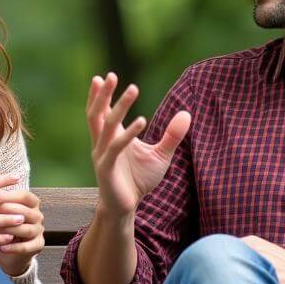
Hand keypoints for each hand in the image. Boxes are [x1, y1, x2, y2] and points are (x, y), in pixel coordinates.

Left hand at [0, 165, 44, 277]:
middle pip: (26, 212)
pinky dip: (14, 247)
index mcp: (31, 202)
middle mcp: (38, 215)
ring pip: (27, 229)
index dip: (10, 195)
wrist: (2, 246)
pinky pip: (27, 246)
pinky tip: (1, 247)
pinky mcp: (37, 246)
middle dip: (8, 211)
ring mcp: (39, 231)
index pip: (25, 196)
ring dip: (10, 229)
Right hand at [86, 72, 190, 217]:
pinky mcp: (106, 169)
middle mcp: (102, 143)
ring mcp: (102, 155)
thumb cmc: (139, 180)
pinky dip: (128, 133)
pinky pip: (115, 147)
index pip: (103, 111)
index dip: (102, 94)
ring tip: (132, 89)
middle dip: (103, 94)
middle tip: (110, 75)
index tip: (104, 76)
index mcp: (111, 137)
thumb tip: (187, 114)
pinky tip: (142, 120)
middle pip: (97, 113)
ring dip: (118, 106)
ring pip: (106, 125)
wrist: (126, 208)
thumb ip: (172, 135)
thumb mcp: (160, 155)